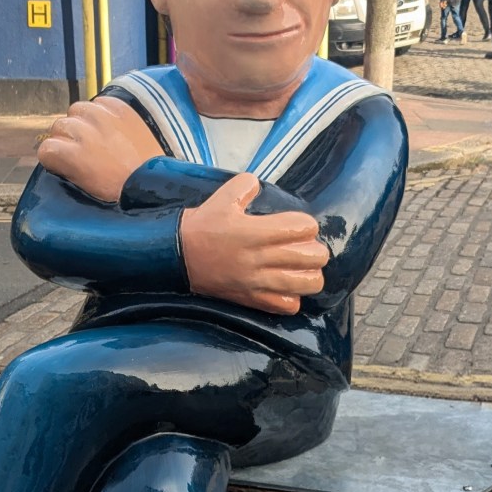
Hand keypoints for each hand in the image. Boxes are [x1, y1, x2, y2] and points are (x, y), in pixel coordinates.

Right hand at [37, 98, 162, 201]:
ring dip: (83, 121)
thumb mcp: (88, 187)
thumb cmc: (122, 191)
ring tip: (97, 136)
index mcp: (71, 154)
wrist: (157, 180)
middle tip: (83, 151)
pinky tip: (112, 126)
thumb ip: (69, 168)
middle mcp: (81, 129)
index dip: (54, 158)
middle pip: (59, 126)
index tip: (64, 164)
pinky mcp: (119, 106)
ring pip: (77, 110)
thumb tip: (62, 160)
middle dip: (67, 138)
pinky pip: (100, 102)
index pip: (45, 148)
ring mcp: (101, 114)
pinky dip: (102, 111)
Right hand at [180, 173, 328, 314]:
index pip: (304, 228)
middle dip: (315, 249)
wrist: (176, 257)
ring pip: (306, 284)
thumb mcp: (222, 198)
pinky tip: (286, 287)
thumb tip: (259, 186)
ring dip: (309, 274)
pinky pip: (287, 306)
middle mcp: (260, 258)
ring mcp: (257, 282)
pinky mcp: (251, 299)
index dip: (306, 225)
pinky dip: (292, 297)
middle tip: (304, 247)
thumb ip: (246, 186)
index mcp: (255, 231)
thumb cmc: (202, 226)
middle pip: (313, 257)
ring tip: (301, 269)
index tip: (297, 226)